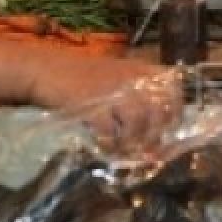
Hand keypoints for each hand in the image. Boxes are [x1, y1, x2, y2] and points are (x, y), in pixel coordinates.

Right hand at [24, 53, 180, 149]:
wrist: (46, 70)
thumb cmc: (84, 78)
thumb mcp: (117, 77)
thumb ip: (137, 95)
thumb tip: (157, 131)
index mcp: (140, 69)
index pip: (173, 89)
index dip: (175, 113)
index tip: (169, 131)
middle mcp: (130, 77)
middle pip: (158, 109)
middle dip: (155, 135)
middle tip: (148, 152)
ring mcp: (111, 89)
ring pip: (138, 120)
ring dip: (133, 141)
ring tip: (125, 151)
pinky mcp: (91, 103)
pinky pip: (110, 130)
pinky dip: (110, 144)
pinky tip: (105, 148)